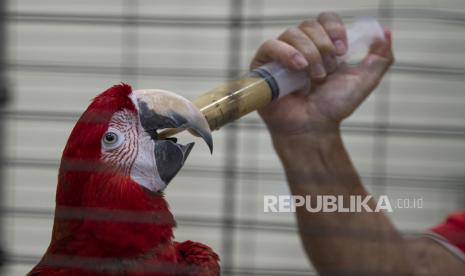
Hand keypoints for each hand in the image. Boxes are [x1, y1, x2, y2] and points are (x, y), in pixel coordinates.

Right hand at [251, 12, 393, 136]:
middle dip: (324, 46)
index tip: (343, 50)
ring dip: (309, 53)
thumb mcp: (363, 81)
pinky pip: (270, 45)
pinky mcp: (263, 66)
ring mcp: (280, 55)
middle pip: (309, 25)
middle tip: (328, 71)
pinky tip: (298, 67)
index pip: (325, 19)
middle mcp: (300, 46)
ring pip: (292, 34)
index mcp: (322, 45)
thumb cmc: (333, 107)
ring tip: (314, 77)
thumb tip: (386, 32)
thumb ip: (380, 58)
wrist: (313, 128)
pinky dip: (286, 52)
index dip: (335, 29)